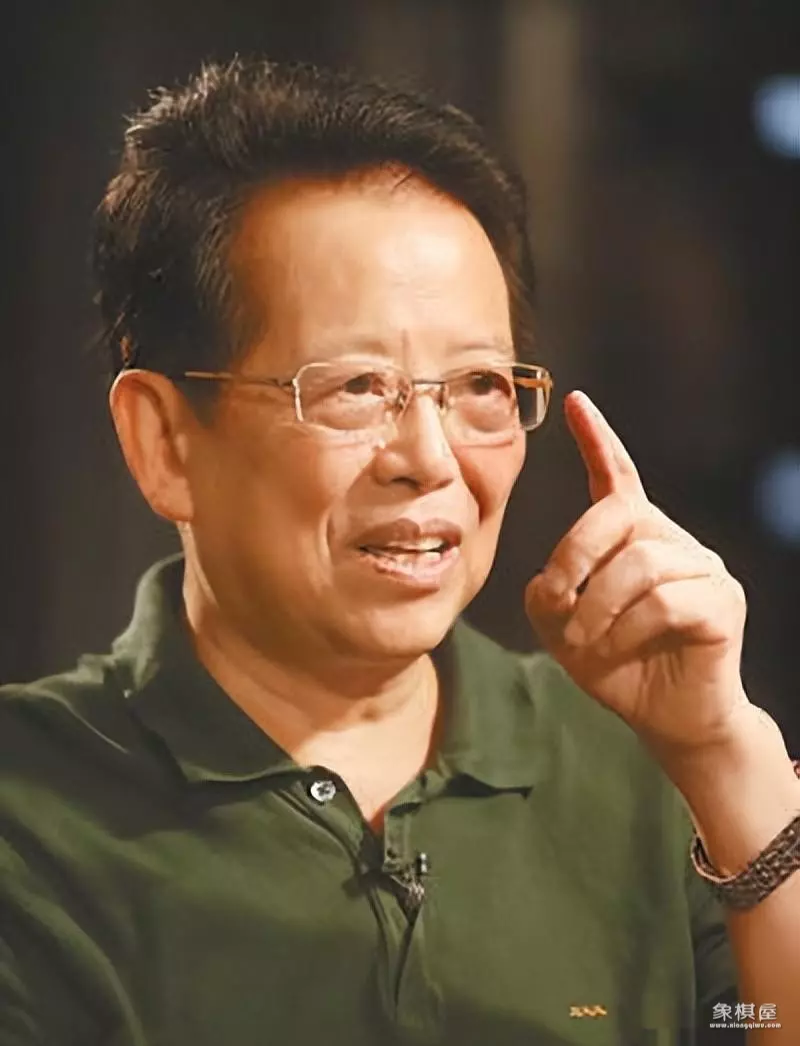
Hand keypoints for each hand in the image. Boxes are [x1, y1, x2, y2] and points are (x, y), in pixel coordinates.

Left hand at [525, 391, 750, 758]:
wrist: (667, 720)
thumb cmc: (616, 667)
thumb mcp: (562, 631)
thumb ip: (546, 597)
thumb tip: (548, 581)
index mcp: (634, 537)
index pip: (617, 475)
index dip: (596, 438)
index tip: (574, 400)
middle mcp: (672, 541)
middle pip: (616, 514)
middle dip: (572, 557)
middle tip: (555, 603)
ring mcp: (703, 568)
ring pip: (639, 562)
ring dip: (597, 607)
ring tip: (584, 640)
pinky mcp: (722, 603)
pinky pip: (666, 600)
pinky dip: (629, 629)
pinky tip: (620, 648)